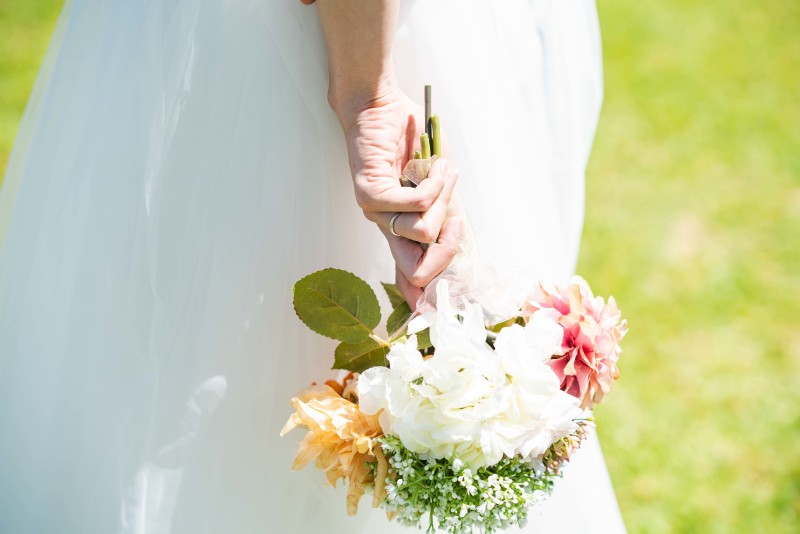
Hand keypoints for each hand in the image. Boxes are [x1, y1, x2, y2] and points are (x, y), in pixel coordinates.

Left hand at [334, 83, 461, 307]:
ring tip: (440, 172)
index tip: (438, 305)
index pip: (406, 274)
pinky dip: (436, 183)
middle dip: (446, 252)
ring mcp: (373, 212)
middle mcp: (383, 225)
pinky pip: (416, 205)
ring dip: (443, 199)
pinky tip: (436, 165)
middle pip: (417, 268)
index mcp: (398, 227)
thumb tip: (456, 244)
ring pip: (423, 231)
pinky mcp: (369, 193)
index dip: (423, 294)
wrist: (379, 105)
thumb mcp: (437, 185)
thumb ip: (445, 213)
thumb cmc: (409, 141)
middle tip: (456, 226)